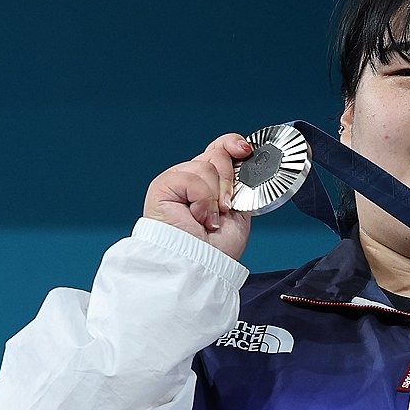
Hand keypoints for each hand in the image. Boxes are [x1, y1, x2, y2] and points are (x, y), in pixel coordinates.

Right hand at [143, 134, 253, 259]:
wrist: (200, 265)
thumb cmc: (217, 248)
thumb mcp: (240, 210)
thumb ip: (241, 185)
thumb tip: (246, 162)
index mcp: (209, 182)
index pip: (220, 148)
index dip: (233, 144)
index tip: (246, 150)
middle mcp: (192, 178)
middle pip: (216, 153)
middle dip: (228, 181)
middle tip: (226, 207)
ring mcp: (176, 180)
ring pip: (206, 165)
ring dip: (215, 196)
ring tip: (209, 218)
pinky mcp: (163, 185)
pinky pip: (192, 178)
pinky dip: (202, 200)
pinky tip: (198, 217)